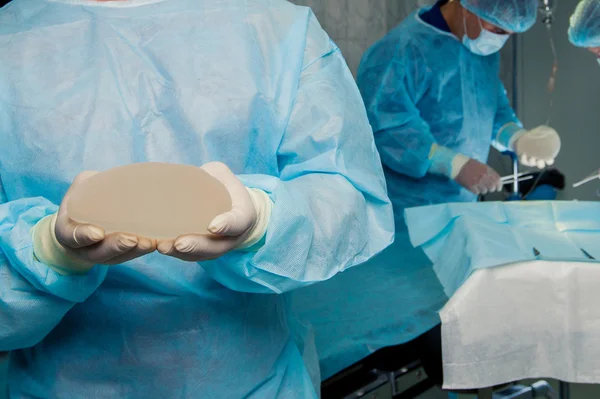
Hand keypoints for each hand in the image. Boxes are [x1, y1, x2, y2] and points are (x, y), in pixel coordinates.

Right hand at [33, 171, 156, 273]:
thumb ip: (90, 183)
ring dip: (134, 252)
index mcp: (67, 231)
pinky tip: (156, 243)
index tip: (97, 233)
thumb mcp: (79, 189)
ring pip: (117, 257)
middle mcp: (84, 249)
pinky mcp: (118, 256)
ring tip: (150, 243)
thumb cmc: (81, 200)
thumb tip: (112, 177)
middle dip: (117, 246)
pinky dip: (142, 251)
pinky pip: (130, 256)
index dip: (84, 236)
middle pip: (99, 252)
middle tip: (132, 239)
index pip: (72, 236)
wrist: (80, 222)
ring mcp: (101, 255)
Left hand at [157, 162, 270, 261]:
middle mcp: (234, 236)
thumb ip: (207, 174)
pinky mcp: (205, 251)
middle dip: (197, 246)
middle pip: (217, 246)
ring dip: (182, 254)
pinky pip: (192, 257)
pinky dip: (176, 255)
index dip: (227, 225)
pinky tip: (160, 246)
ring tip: (163, 247)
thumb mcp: (222, 175)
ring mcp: (220, 247)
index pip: (238, 222)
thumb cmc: (227, 188)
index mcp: (244, 215)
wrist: (236, 208)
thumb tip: (179, 174)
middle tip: (179, 243)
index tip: (212, 226)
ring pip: (203, 255)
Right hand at [454, 159, 502, 194]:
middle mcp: (484, 176)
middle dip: (491, 189)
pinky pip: (477, 192)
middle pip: (492, 187)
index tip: (498, 188)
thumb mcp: (481, 165)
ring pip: (484, 191)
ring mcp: (477, 182)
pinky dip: (476, 191)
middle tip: (488, 189)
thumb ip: (488, 172)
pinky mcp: (471, 186)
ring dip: (483, 190)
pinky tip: (473, 187)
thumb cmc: (468, 164)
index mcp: (487, 170)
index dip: (499, 185)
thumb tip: (493, 180)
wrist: (457, 165)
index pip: (497, 179)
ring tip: (478, 187)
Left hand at [513, 125, 560, 168]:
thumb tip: (547, 129)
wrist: (523, 143)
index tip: (550, 158)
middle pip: (540, 165)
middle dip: (540, 163)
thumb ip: (543, 135)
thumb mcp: (539, 138)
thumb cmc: (534, 141)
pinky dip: (523, 158)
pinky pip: (523, 161)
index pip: (549, 161)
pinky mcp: (523, 160)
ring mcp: (530, 161)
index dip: (550, 161)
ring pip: (531, 164)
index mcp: (544, 157)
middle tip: (540, 159)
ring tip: (531, 157)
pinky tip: (523, 154)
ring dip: (532, 161)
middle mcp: (537, 161)